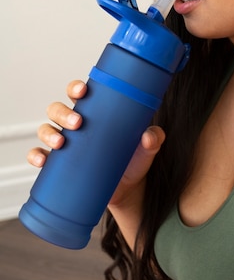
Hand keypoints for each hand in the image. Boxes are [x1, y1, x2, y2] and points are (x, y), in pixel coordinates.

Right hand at [27, 80, 165, 209]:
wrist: (127, 191)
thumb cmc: (133, 161)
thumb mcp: (146, 149)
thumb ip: (152, 139)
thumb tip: (149, 136)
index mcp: (95, 112)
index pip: (79, 93)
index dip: (76, 88)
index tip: (83, 91)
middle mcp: (76, 125)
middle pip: (58, 109)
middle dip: (63, 113)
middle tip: (78, 123)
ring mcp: (65, 144)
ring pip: (46, 129)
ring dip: (48, 133)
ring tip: (61, 143)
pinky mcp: (59, 165)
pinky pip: (39, 155)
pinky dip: (36, 156)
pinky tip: (42, 160)